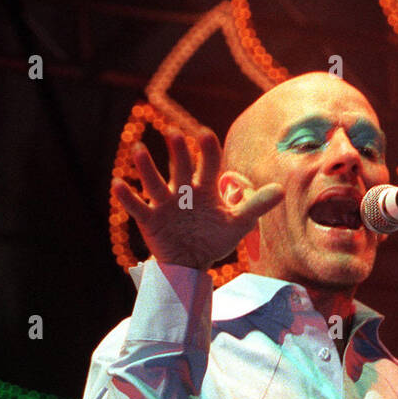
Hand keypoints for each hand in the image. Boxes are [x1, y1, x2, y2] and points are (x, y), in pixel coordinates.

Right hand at [112, 127, 283, 269]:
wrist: (193, 264)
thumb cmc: (213, 239)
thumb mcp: (237, 225)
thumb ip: (255, 206)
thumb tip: (281, 190)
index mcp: (204, 188)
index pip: (207, 164)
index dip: (206, 150)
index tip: (205, 134)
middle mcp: (182, 191)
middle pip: (180, 168)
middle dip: (177, 153)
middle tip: (174, 135)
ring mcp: (165, 205)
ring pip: (154, 183)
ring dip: (146, 167)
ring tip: (138, 150)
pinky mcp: (150, 221)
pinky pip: (137, 207)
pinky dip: (127, 197)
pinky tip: (117, 183)